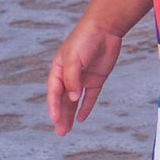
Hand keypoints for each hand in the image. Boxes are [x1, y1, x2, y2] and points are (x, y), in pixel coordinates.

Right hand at [47, 21, 123, 135]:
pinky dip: (86, 107)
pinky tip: (82, 118)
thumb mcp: (74, 59)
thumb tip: (72, 98)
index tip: (55, 120)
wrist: (105, 27)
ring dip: (70, 115)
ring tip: (67, 130)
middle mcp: (69, 75)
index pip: (54, 92)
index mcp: (58, 68)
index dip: (54, 107)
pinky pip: (90, 96)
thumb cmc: (85, 39)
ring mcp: (83, 77)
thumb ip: (72, 79)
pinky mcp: (96, 78)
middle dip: (61, 116)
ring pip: (74, 101)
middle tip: (60, 132)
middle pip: (63, 99)